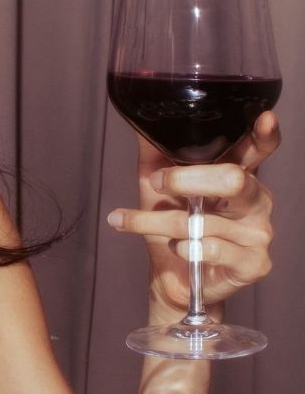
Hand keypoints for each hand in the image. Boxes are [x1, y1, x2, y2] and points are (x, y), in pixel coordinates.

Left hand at [107, 112, 279, 318]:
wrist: (170, 274)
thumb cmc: (170, 222)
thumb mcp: (154, 182)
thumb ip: (155, 152)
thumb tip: (140, 119)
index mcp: (239, 175)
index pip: (259, 150)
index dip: (263, 135)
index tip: (264, 119)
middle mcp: (256, 201)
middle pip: (232, 179)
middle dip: (184, 179)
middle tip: (157, 183)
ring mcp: (258, 233)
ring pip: (203, 220)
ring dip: (155, 220)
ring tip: (130, 220)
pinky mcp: (253, 263)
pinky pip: (209, 249)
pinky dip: (181, 247)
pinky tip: (176, 248)